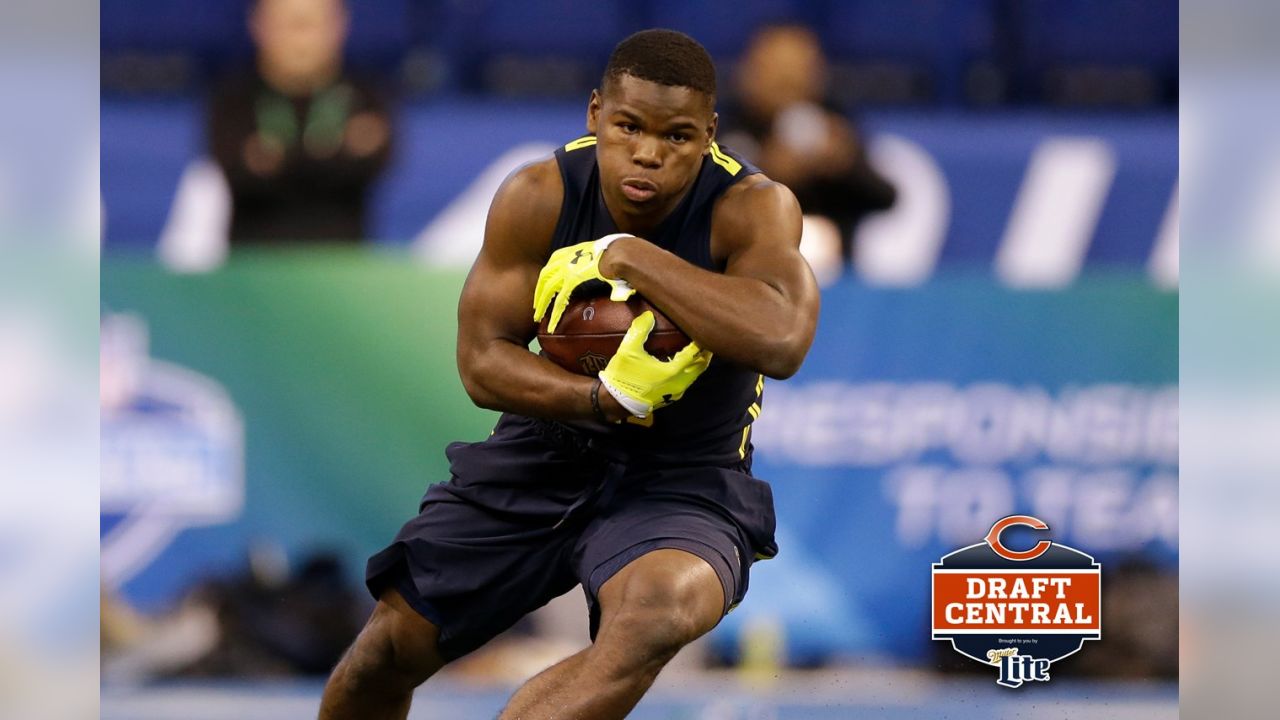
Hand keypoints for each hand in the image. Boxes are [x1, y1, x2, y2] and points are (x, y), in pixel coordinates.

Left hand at [533, 234, 635, 330]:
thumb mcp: (601, 255)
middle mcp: (566, 259)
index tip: (544, 286)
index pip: (553, 264)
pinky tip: (552, 323)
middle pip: (545, 276)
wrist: (620, 254)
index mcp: (573, 251)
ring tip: (538, 317)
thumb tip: (606, 274)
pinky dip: (555, 313)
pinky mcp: (572, 281)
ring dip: (541, 304)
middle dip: (539, 291)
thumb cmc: (617, 254)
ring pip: (548, 289)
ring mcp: (567, 270)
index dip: (547, 276)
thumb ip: (597, 264)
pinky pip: (560, 300)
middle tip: (536, 304)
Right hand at [598, 311, 712, 418]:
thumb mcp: (628, 351)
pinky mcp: (670, 398)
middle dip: (704, 353)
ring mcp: (675, 393)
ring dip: (697, 363)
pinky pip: (686, 382)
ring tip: (697, 351)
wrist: (617, 403)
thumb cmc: (623, 377)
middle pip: (700, 367)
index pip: (693, 354)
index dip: (699, 342)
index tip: (701, 331)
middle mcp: (678, 384)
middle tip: (707, 340)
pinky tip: (682, 365)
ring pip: (694, 376)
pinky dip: (689, 372)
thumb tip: (648, 316)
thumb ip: (639, 331)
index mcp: (672, 371)